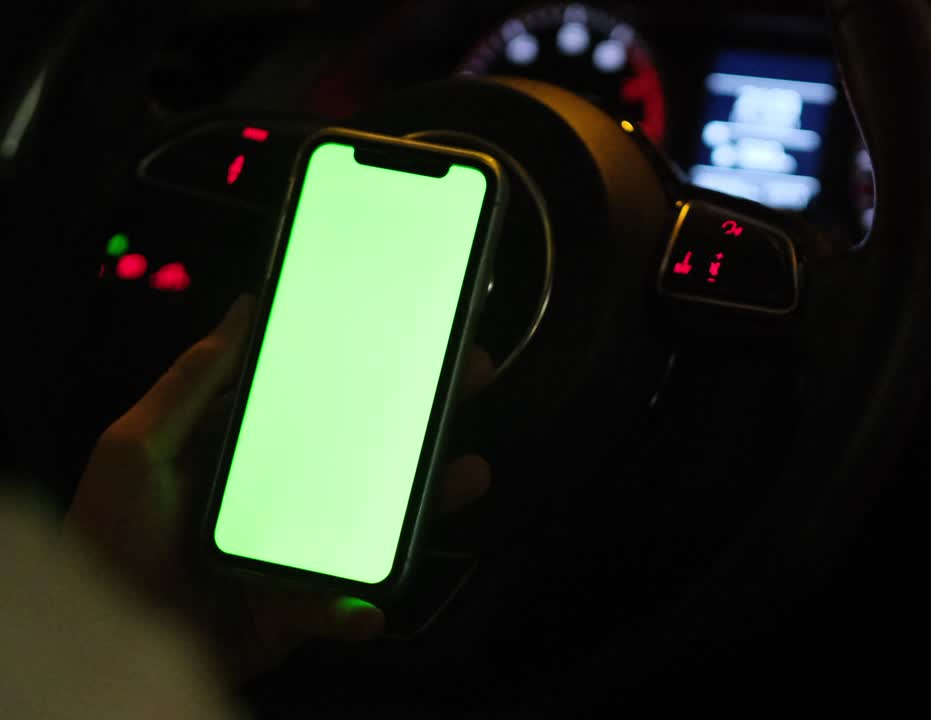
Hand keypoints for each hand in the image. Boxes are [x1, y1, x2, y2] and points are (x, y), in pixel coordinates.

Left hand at [66, 297, 491, 681]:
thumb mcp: (139, 446)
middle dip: (420, 417)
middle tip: (467, 378)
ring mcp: (295, 551)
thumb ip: (195, 380)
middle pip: (366, 451)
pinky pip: (338, 609)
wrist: (104, 638)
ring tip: (468, 475)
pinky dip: (357, 612)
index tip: (413, 335)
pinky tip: (369, 607)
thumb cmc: (107, 537)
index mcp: (247, 450)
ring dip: (427, 503)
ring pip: (376, 524)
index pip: (321, 400)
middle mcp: (281, 495)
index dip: (370, 368)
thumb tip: (246, 308)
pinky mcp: (293, 610)